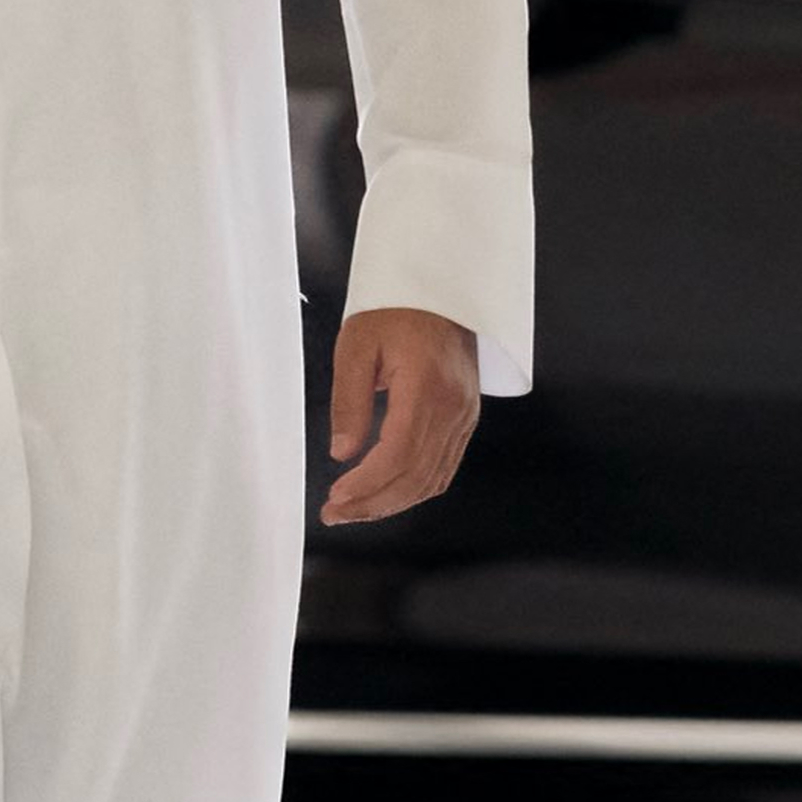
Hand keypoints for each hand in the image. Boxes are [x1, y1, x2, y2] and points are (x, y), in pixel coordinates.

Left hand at [319, 308, 484, 528]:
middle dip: (373, 504)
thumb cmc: (397, 307)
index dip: (366, 484)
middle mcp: (454, 407)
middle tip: (336, 514)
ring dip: (392, 502)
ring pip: (432, 479)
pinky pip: (443, 466)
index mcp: (427, 387)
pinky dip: (414, 488)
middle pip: (416, 477)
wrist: (441, 287)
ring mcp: (465, 415)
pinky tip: (385, 493)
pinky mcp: (465, 417)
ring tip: (354, 509)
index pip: (398, 455)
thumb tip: (342, 452)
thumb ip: (350, 402)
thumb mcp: (357, 346)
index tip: (335, 497)